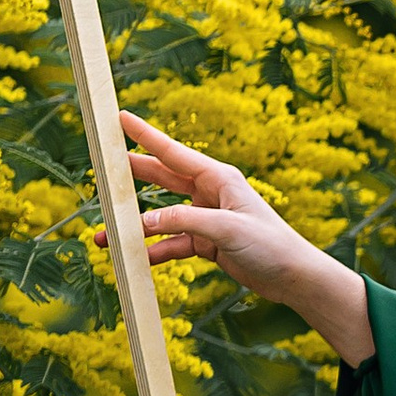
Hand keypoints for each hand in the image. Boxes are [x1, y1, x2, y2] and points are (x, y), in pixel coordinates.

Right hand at [113, 112, 375, 369]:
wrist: (293, 277)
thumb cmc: (271, 244)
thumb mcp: (226, 229)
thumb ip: (184, 222)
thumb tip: (144, 222)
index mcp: (219, 178)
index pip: (174, 152)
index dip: (145, 135)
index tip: (120, 118)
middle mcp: (210, 194)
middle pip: (162, 178)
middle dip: (132, 176)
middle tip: (101, 168)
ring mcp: (207, 218)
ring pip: (162, 217)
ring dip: (136, 227)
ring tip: (105, 234)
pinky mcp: (207, 243)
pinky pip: (172, 244)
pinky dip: (154, 251)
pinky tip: (135, 258)